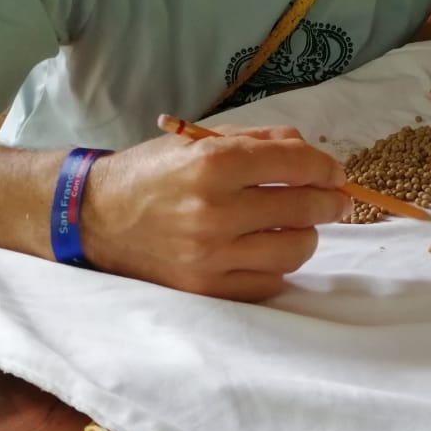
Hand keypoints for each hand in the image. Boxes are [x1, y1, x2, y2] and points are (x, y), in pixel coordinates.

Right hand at [80, 125, 349, 300]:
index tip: (335, 173)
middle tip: (335, 200)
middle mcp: (213, 211)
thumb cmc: (152, 173)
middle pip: (304, 208)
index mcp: (212, 164)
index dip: (325, 167)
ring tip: (297, 225)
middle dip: (330, 201)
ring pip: (295, 249)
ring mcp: (210, 255)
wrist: (95, 217)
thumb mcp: (199, 142)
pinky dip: (278, 265)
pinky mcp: (206, 289)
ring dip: (306, 234)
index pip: (295, 164)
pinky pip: (270, 281)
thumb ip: (258, 141)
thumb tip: (311, 152)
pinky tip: (268, 250)